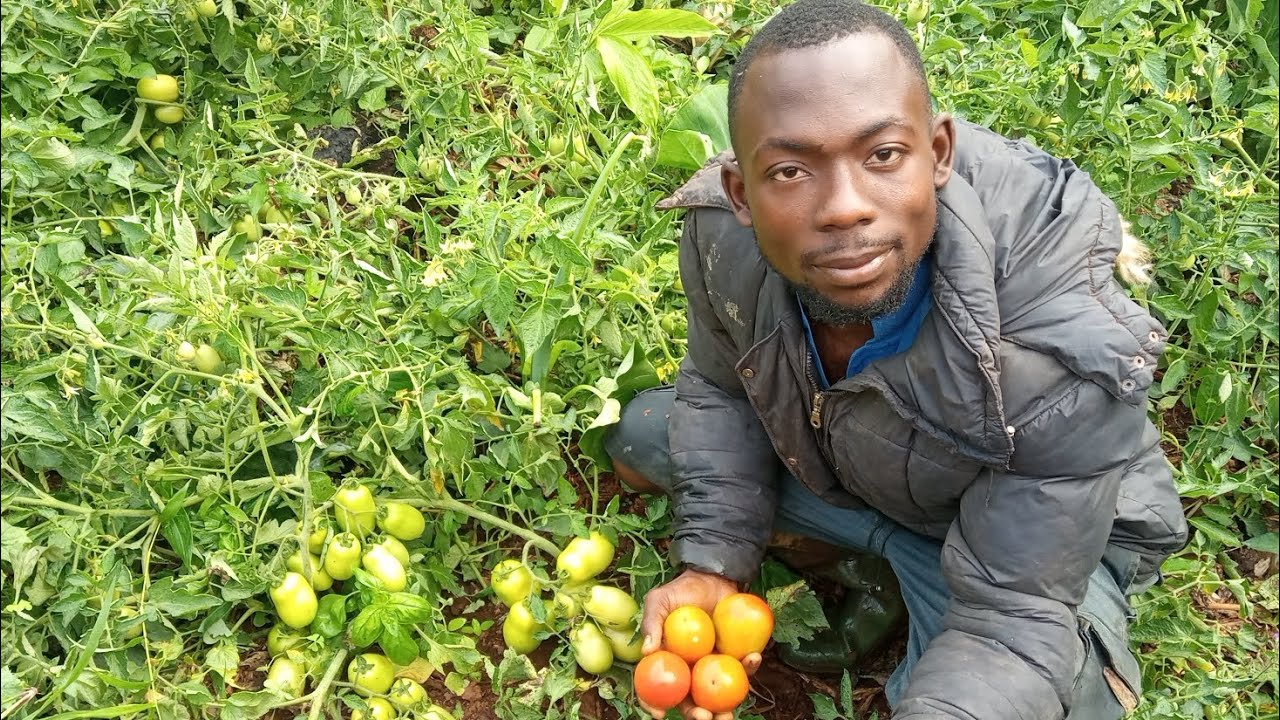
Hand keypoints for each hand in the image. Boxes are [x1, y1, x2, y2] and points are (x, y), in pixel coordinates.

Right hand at [636, 569, 763, 719]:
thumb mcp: (659, 602)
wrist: (710, 577)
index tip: (659, 714)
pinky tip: (752, 658)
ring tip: (728, 715)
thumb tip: (646, 652)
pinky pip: (743, 668)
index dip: (655, 705)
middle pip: (691, 701)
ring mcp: (713, 666)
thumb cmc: (681, 591)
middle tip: (704, 717)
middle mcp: (690, 670)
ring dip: (724, 710)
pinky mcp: (735, 656)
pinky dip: (749, 666)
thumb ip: (651, 623)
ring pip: (718, 696)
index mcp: (668, 663)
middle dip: (697, 715)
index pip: (656, 690)